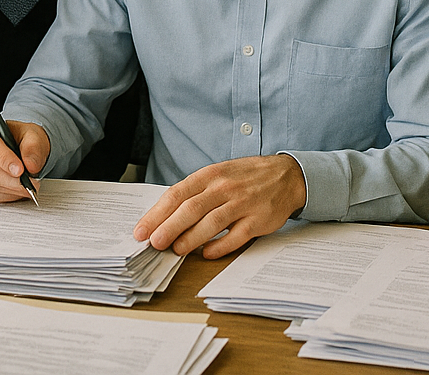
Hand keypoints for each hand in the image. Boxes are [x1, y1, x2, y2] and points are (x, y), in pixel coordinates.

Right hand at [0, 114, 49, 202]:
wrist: (20, 149)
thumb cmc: (22, 139)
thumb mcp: (33, 136)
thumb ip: (33, 147)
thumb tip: (31, 166)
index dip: (3, 157)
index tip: (20, 170)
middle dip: (8, 178)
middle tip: (28, 183)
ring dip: (7, 188)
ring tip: (26, 187)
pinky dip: (3, 195)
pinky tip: (15, 190)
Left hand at [133, 155, 306, 258]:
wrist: (286, 176)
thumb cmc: (244, 177)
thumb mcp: (217, 174)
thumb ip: (194, 193)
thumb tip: (164, 217)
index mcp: (209, 175)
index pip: (177, 194)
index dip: (157, 213)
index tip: (142, 230)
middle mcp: (224, 187)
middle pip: (191, 209)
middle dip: (169, 227)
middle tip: (154, 243)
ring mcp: (243, 203)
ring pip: (212, 223)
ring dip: (191, 238)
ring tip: (175, 250)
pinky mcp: (258, 220)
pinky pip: (237, 237)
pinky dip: (220, 246)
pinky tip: (207, 254)